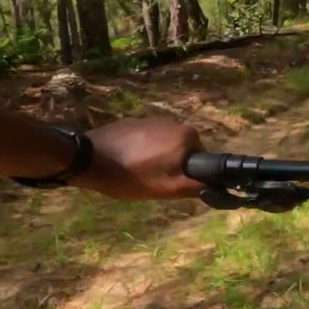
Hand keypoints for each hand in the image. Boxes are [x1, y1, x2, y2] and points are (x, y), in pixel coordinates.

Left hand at [75, 118, 204, 199]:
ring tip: (138, 172)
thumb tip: (219, 185)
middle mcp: (174, 122)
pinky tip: (127, 161)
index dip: (189, 174)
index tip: (172, 184)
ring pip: (164, 144)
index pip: (200, 158)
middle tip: (153, 181)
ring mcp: (152, 119)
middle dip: (172, 165)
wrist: (88, 159)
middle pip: (182, 150)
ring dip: (157, 157)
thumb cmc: (131, 175)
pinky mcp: (133, 121)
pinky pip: (147, 138)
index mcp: (186, 136)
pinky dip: (142, 150)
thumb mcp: (166, 189)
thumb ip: (196, 186)